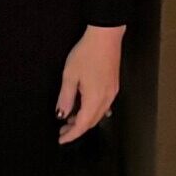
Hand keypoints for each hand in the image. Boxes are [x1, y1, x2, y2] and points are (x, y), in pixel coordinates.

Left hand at [55, 25, 123, 143]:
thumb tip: (61, 114)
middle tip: (62, 130)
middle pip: (92, 122)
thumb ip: (66, 97)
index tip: (61, 139)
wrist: (106, 36)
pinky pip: (104, 105)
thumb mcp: (70, 75)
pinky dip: (92, 111)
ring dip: (85, 120)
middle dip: (77, 128)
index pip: (82, 124)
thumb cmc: (86, 53)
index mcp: (95, 99)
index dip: (72, 134)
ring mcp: (112, 92)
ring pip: (99, 114)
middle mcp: (107, 99)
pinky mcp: (114, 85)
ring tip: (70, 118)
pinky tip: (84, 107)